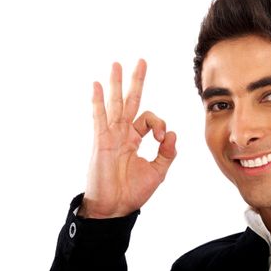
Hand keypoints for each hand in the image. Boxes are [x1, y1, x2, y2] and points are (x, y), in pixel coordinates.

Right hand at [78, 59, 176, 217]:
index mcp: (135, 139)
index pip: (150, 119)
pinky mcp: (101, 141)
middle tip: (141, 61)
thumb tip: (172, 134)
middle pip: (131, 102)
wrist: (114, 208)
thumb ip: (167, 153)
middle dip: (136, 82)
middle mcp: (122, 134)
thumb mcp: (157, 172)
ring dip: (116, 84)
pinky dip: (98, 102)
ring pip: (115, 105)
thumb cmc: (132, 192)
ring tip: (117, 64)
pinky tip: (98, 85)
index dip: (160, 124)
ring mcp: (110, 136)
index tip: (161, 139)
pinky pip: (100, 118)